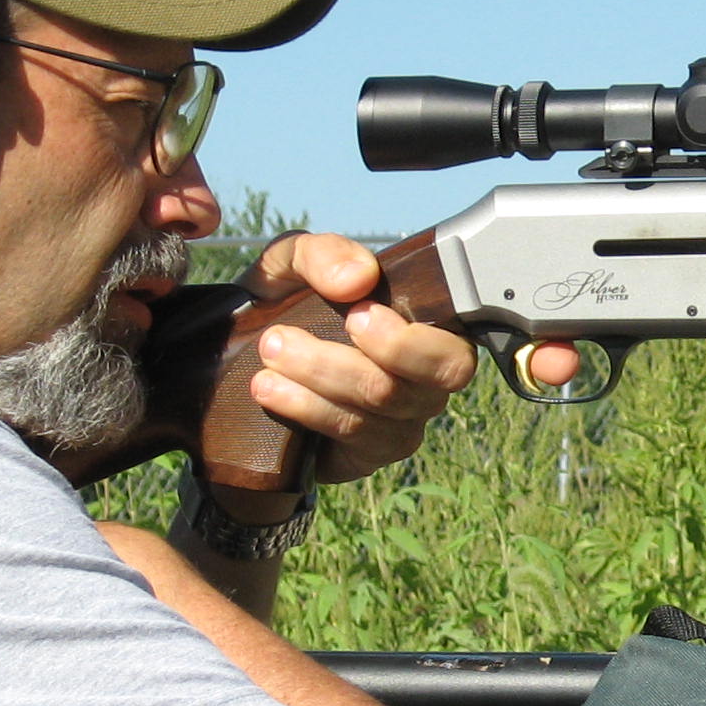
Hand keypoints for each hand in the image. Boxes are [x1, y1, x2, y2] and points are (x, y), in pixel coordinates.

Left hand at [240, 233, 476, 484]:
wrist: (251, 352)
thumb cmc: (292, 299)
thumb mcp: (297, 262)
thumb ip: (325, 254)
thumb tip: (358, 278)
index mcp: (429, 330)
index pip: (455, 349)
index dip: (412, 341)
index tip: (355, 314)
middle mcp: (429, 381)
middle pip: (421, 385)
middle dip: (349, 362)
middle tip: (282, 338)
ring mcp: (406, 421)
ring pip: (380, 406)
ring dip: (315, 379)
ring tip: (267, 354)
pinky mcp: (373, 452)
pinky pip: (353, 435)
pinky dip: (306, 409)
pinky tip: (270, 391)